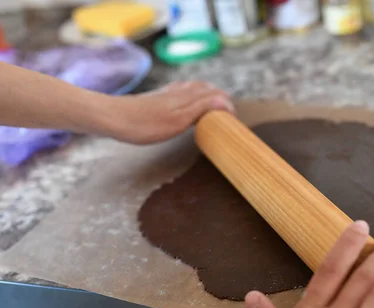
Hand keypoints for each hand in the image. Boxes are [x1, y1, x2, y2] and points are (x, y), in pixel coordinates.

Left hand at [106, 81, 232, 143]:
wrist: (112, 118)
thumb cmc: (144, 125)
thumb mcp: (177, 121)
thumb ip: (201, 109)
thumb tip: (224, 100)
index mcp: (187, 98)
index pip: (215, 95)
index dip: (226, 105)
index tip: (233, 119)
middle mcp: (178, 92)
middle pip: (205, 89)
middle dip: (219, 97)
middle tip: (226, 113)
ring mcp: (166, 93)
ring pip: (193, 89)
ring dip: (206, 94)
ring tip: (212, 105)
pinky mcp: (156, 97)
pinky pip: (180, 91)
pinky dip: (190, 94)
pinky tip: (184, 101)